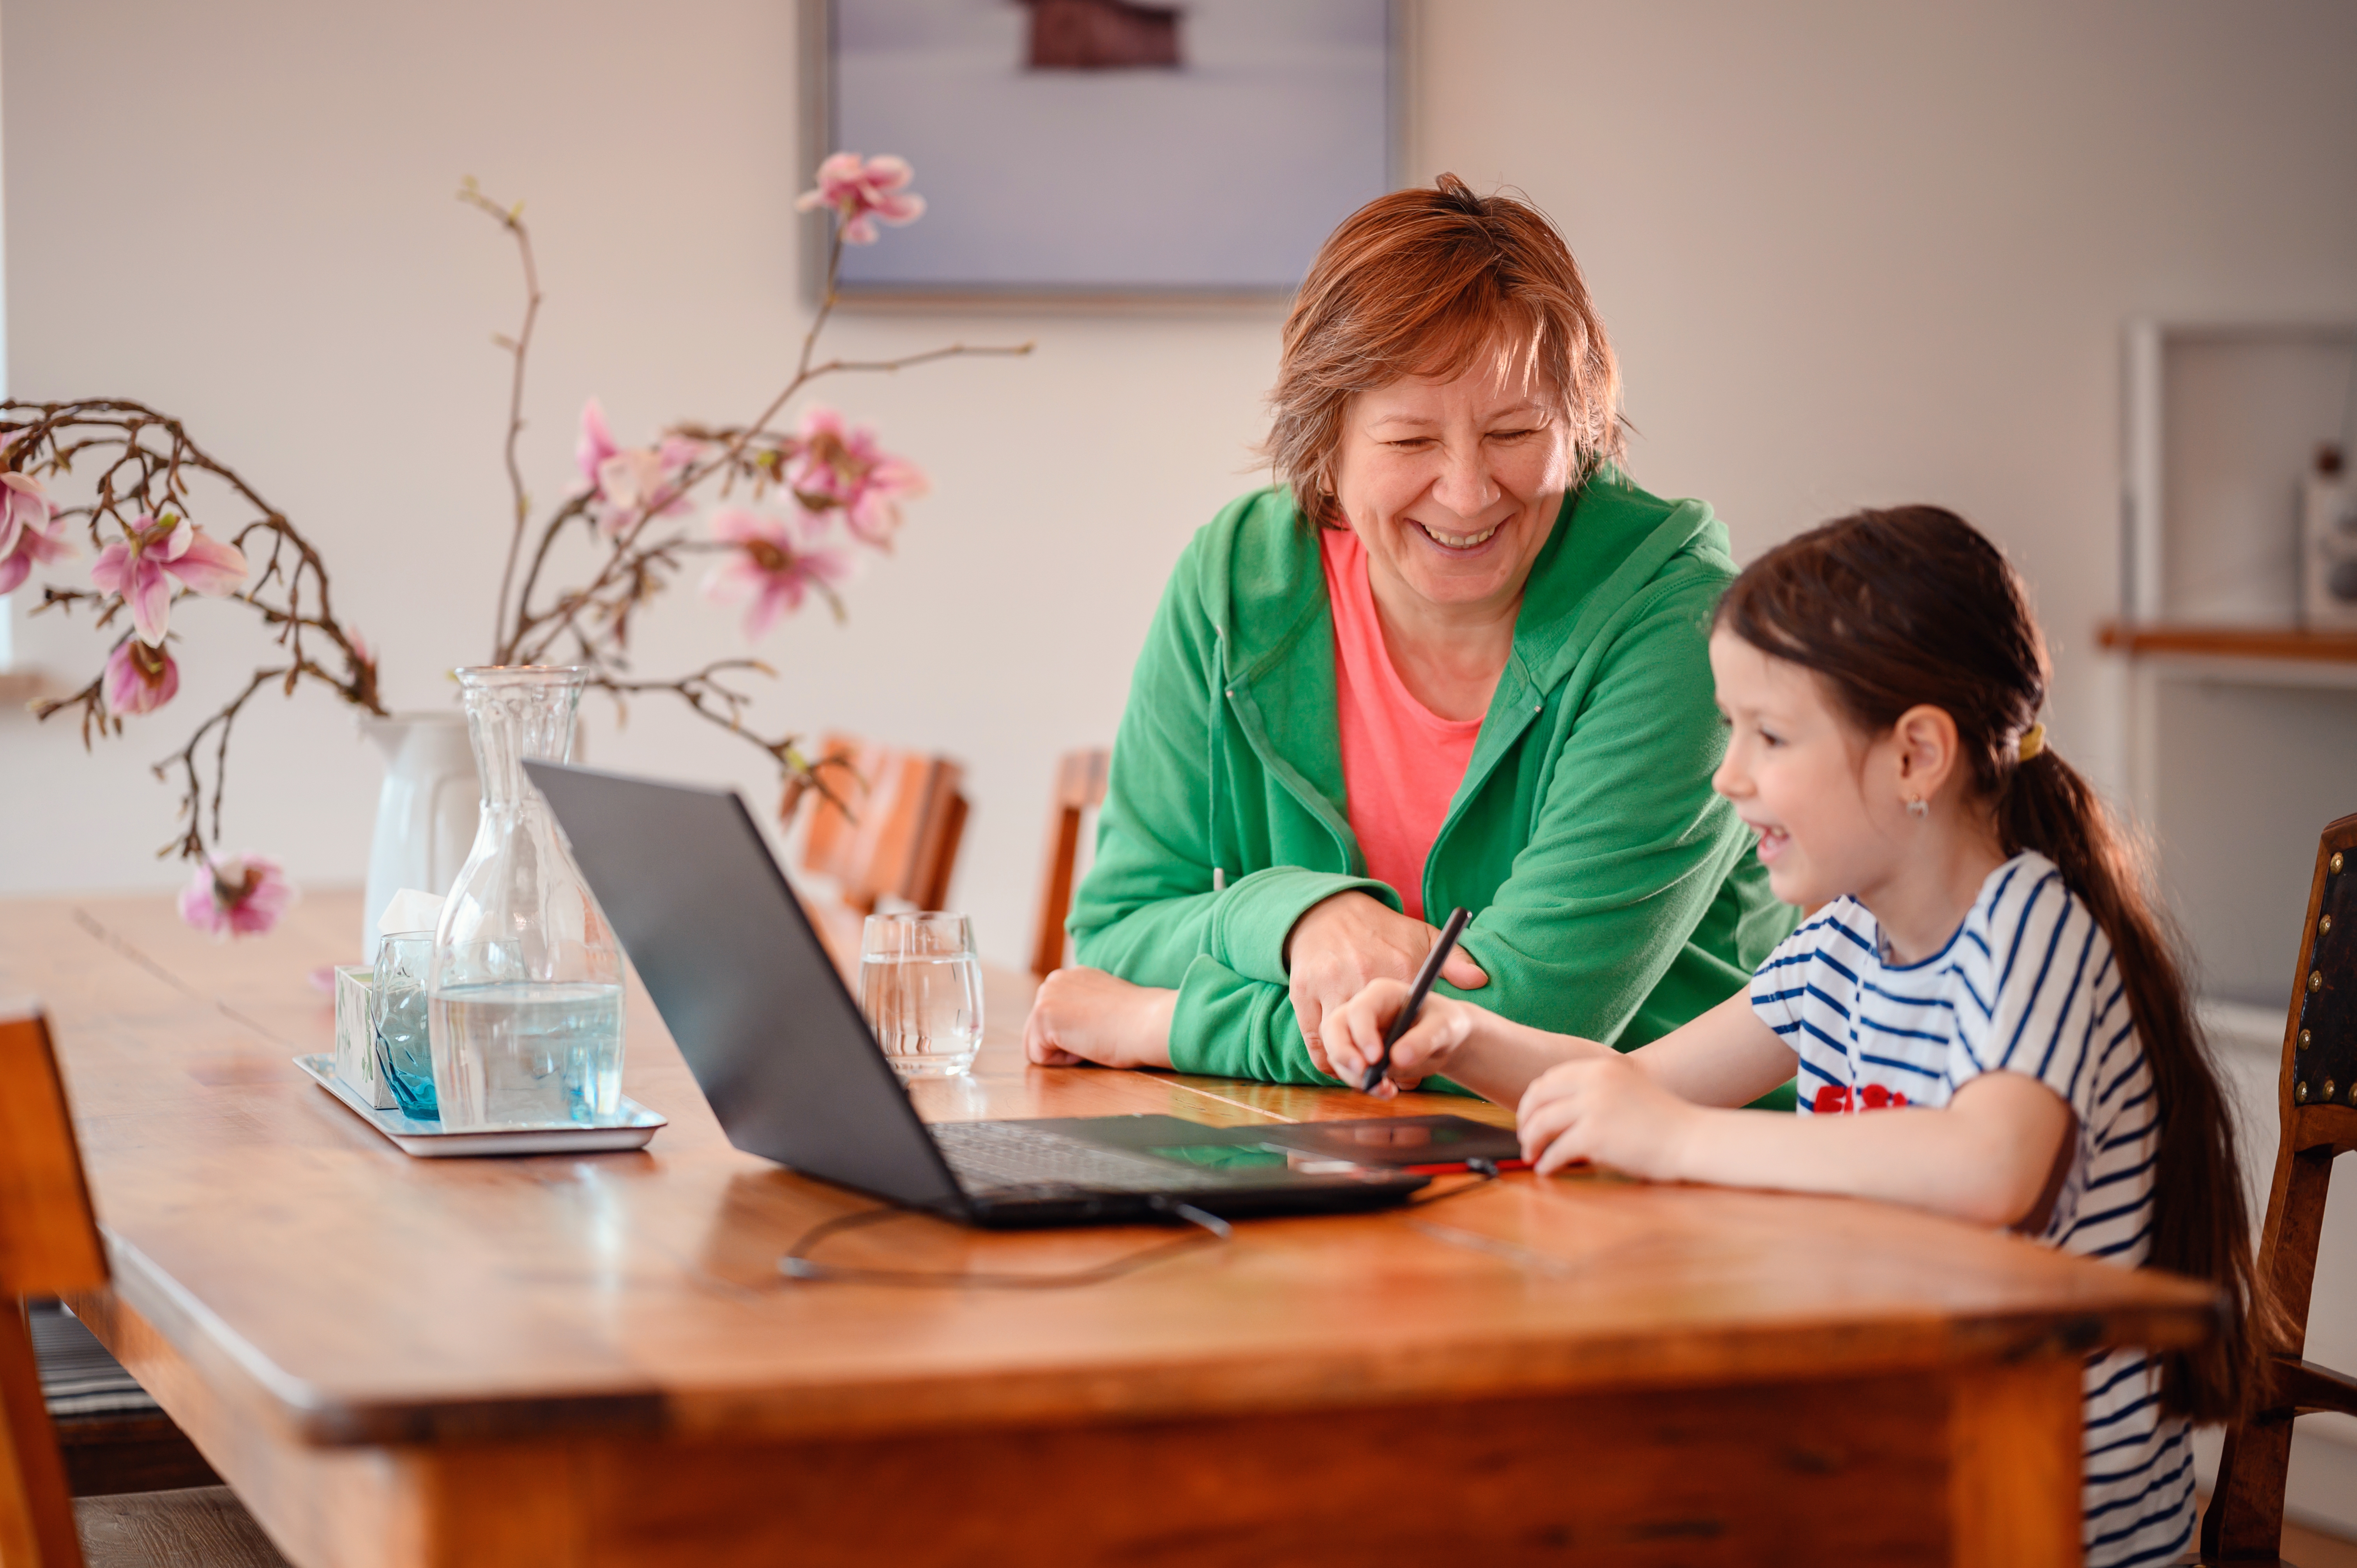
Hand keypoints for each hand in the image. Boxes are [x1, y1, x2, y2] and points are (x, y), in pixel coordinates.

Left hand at [1023, 967, 1176, 1069]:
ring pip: (1035, 1045)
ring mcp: (1046, 995)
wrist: (1148, 1022)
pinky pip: (1038, 1056)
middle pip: (1038, 1032)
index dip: (1076, 1036)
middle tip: (1097, 1035)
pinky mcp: (1043, 1015)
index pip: (1053, 1020)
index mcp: (1071, 977)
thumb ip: (1080, 1009)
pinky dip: (1062, 1060)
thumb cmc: (1137, 1022)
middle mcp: (1054, 981)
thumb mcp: (1102, 1006)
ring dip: (1063, 1052)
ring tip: (1091, 1038)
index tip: (1102, 1028)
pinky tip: (1086, 1044)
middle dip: (1063, 1044)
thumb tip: (1067, 1030)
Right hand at [1283, 892, 1485, 1080]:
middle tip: (1384, 1084)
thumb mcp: (1423, 936)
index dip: (1407, 1061)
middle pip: (1365, 1045)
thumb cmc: (1381, 929)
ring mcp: (1326, 988)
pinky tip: (1343, 1063)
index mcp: (1392, 970)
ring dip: (1350, 1072)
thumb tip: (1478, 979)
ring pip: (1336, 1048)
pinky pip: (1314, 1044)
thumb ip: (1454, 960)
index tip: (1409, 1073)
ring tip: (1365, 1077)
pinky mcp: (1303, 995)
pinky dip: (1328, 1061)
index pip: (1403, 1027)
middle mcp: (1357, 980)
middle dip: (1374, 1074)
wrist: (1329, 910)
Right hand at [1320, 979, 1483, 1098]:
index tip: (1376, 1059)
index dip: (1362, 1033)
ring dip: (1353, 1076)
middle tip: (1364, 1077)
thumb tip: (1397, 1058)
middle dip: (1342, 1054)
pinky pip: (1344, 1068)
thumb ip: (1424, 1039)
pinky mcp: (1355, 1051)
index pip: (1360, 1009)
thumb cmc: (1445, 1023)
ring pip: (1335, 1051)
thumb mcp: (1445, 1027)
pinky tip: (1385, 1090)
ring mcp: (1354, 1030)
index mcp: (1381, 992)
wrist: (1443, 1039)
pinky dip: (1359, 1083)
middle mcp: (1361, 1008)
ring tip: (1386, 1089)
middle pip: (1333, 1027)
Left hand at [1516, 1054, 1697, 1177]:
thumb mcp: (1625, 1091)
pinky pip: (1557, 1150)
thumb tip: (1557, 1111)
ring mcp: (1593, 1107)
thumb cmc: (1662, 1121)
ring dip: (1531, 1142)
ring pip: (1542, 1124)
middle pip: (1539, 1098)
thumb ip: (1594, 1093)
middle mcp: (1593, 1082)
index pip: (1549, 1079)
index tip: (1529, 1117)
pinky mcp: (1595, 1136)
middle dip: (1525, 1119)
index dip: (1533, 1100)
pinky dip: (1547, 1162)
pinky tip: (1546, 1170)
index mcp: (1600, 1068)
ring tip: (1531, 1156)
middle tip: (1524, 1138)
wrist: (1691, 1138)